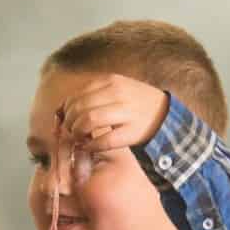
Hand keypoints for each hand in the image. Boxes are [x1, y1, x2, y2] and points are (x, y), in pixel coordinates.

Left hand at [55, 75, 169, 151]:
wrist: (166, 115)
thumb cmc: (135, 104)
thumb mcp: (116, 89)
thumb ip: (93, 94)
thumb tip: (63, 107)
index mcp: (111, 81)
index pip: (77, 95)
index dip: (66, 110)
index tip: (64, 120)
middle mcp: (118, 93)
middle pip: (79, 108)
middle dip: (69, 123)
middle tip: (70, 132)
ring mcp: (126, 112)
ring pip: (88, 121)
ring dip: (78, 133)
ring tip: (79, 139)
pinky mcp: (132, 132)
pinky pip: (104, 140)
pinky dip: (91, 145)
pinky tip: (89, 147)